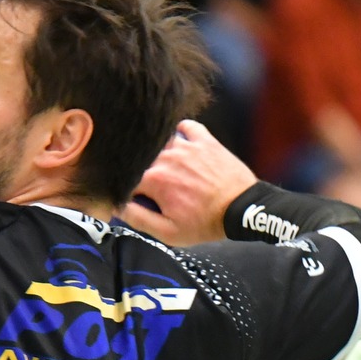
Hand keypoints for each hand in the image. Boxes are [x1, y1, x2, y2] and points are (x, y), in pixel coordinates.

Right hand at [120, 120, 257, 246]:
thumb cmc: (206, 223)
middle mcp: (167, 157)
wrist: (242, 209)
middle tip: (152, 186)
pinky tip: (181, 145)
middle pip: (142, 158)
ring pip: (161, 141)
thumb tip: (118, 206)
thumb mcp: (168, 233)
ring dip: (157, 152)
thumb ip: (138, 218)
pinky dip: (180, 133)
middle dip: (141, 170)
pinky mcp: (205, 141)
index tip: (134, 197)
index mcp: (153, 179)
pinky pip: (186, 127)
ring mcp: (187, 146)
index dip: (127, 189)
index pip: (126, 178)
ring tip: (165, 166)